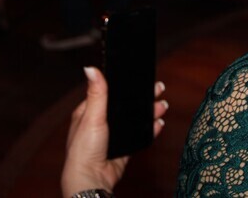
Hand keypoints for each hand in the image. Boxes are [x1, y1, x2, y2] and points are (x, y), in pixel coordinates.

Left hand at [61, 67, 168, 196]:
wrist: (92, 179)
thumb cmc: (84, 149)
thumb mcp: (92, 116)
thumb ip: (97, 93)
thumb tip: (90, 68)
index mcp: (89, 112)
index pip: (109, 93)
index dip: (125, 86)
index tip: (140, 78)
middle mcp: (100, 123)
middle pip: (125, 107)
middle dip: (143, 99)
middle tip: (158, 89)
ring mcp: (112, 137)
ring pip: (134, 121)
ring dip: (149, 113)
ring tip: (162, 105)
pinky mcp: (122, 150)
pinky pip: (138, 137)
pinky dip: (149, 130)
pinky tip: (158, 123)